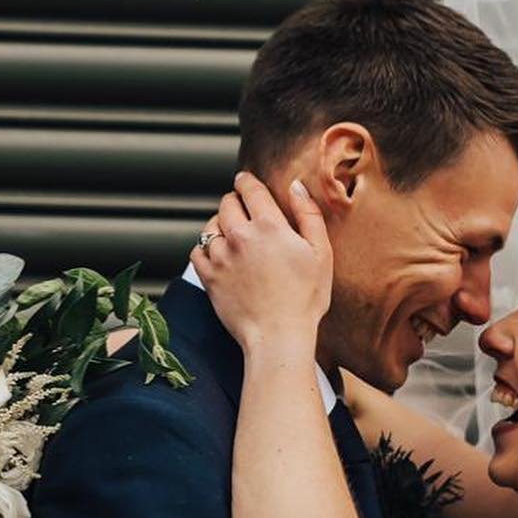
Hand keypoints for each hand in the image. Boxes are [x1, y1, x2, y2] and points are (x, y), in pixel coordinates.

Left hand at [188, 172, 331, 356]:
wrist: (279, 336)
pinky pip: (197, 251)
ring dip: (220, 224)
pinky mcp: (209, 277)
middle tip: (243, 209)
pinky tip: (220, 255)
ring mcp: (221, 257)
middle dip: (235, 201)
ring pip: (210, 225)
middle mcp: (240, 236)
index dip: (247, 181)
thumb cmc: (306, 298)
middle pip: (227, 203)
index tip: (245, 180)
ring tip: (232, 233)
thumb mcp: (320, 253)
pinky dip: (206, 249)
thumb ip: (308, 214)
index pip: (250, 189)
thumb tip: (295, 186)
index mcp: (269, 226)